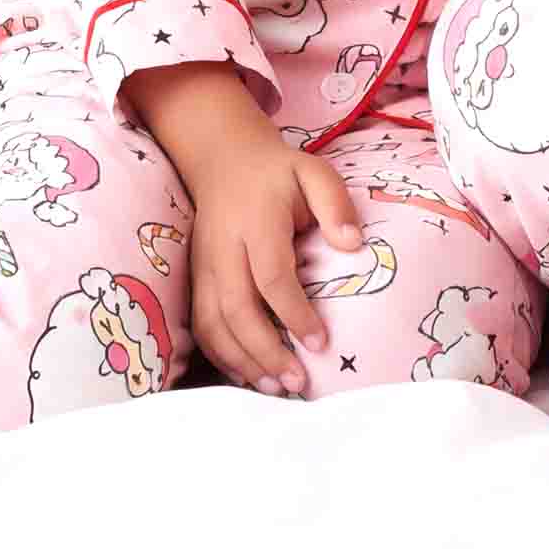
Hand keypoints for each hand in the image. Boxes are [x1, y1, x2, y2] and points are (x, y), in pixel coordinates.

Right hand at [182, 116, 367, 397]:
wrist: (223, 160)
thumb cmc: (278, 173)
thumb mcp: (314, 172)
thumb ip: (335, 204)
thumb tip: (353, 245)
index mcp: (256, 221)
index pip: (271, 275)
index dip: (294, 313)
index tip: (321, 342)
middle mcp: (223, 248)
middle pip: (236, 309)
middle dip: (265, 351)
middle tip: (297, 382)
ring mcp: (203, 265)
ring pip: (212, 324)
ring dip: (241, 362)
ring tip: (275, 388)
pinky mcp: (194, 279)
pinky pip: (200, 326)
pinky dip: (221, 355)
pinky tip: (248, 374)